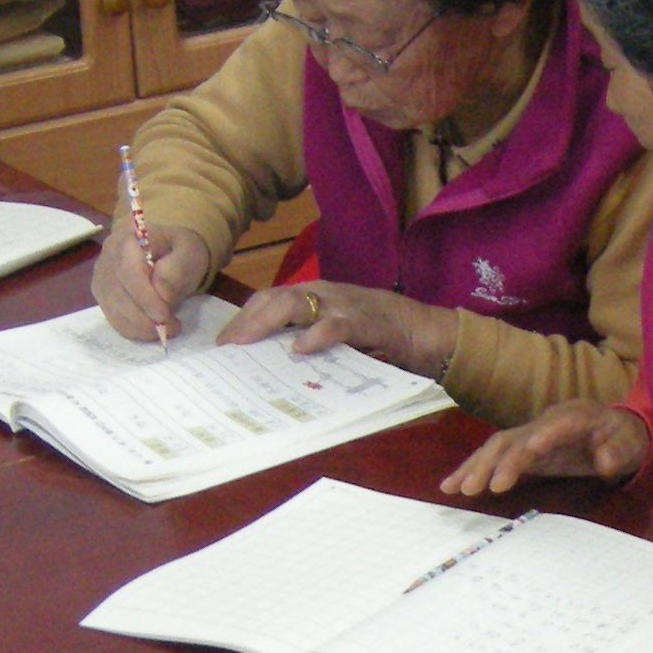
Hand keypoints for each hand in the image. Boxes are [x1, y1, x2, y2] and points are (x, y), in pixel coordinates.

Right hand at [89, 211, 216, 343]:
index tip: (165, 316)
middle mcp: (108, 256)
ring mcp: (101, 276)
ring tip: (167, 328)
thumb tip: (161, 294)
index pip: (129, 273)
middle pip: (119, 296)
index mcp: (129, 240)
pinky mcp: (101, 294)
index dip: (146, 298)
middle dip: (147, 319)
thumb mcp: (188, 254)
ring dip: (142, 328)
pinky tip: (152, 329)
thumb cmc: (179, 251)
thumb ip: (176, 271)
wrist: (167, 249)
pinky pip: (114, 319)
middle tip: (174, 327)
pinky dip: (134, 330)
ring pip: (115, 312)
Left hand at [232, 275, 452, 377]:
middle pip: (275, 297)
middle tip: (227, 346)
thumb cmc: (382, 335)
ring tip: (247, 343)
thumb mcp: (340, 332)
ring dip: (267, 322)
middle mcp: (326, 294)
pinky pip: (336, 326)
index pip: (270, 298)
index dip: (244, 318)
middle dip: (247, 320)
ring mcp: (345, 305)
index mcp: (317, 296)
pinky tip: (300, 349)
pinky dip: (316, 335)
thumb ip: (312, 335)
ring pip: (297, 303)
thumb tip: (275, 358)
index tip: (224, 343)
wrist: (428, 331)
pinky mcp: (367, 322)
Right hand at [442, 402, 650, 498]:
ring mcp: (532, 434)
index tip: (530, 450)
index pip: (557, 424)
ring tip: (453, 488)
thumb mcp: (631, 445)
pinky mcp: (525, 449)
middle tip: (477, 487)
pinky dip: (475, 469)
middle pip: (515, 438)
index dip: (543, 435)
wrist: (618, 430)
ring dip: (475, 467)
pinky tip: (453, 485)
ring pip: (497, 447)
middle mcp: (546, 421)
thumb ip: (618, 452)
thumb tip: (605, 461)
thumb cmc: (625, 437)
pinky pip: (496, 457)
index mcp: (576, 416)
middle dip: (495, 461)